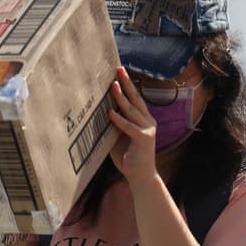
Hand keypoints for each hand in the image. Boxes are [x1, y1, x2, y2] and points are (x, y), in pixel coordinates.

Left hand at [108, 66, 157, 182]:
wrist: (141, 176)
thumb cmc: (128, 157)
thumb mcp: (118, 136)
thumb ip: (113, 124)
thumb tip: (97, 111)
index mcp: (143, 119)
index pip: (135, 98)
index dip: (128, 85)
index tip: (119, 72)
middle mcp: (148, 121)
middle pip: (136, 98)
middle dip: (127, 83)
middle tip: (119, 69)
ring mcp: (148, 129)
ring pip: (132, 110)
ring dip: (122, 97)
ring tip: (113, 85)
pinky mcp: (144, 139)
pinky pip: (130, 127)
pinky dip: (119, 120)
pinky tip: (110, 113)